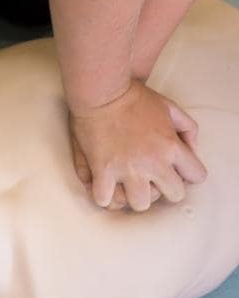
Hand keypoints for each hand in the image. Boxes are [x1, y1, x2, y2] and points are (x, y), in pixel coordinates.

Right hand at [69, 80, 207, 211]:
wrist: (101, 93)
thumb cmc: (133, 97)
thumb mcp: (170, 107)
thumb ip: (188, 129)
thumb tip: (191, 150)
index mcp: (171, 147)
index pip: (197, 176)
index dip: (186, 175)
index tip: (173, 171)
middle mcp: (152, 163)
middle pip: (172, 196)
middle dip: (164, 189)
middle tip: (149, 180)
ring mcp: (126, 170)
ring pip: (140, 204)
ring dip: (133, 197)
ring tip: (125, 186)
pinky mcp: (102, 172)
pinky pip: (106, 200)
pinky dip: (105, 197)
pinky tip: (103, 188)